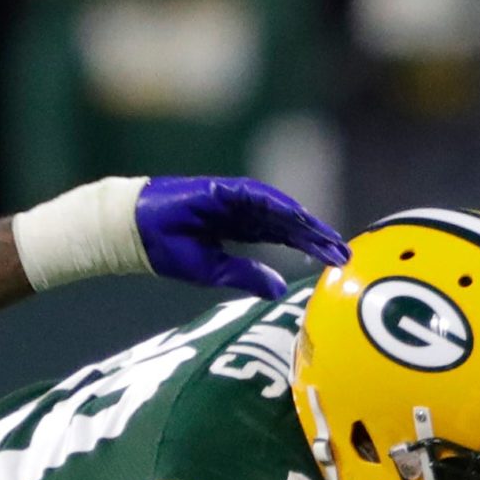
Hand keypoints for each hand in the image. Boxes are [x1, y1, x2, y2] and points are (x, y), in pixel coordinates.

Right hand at [135, 177, 351, 298]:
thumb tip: (281, 289)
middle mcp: (242, 212)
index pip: (283, 238)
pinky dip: (279, 207)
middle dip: (316, 238)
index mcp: (240, 230)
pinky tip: (300, 219)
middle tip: (344, 253)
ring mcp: (234, 199)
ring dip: (304, 223)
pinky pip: (256, 197)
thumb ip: (248, 276)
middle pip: (288, 224)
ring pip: (278, 210)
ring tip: (328, 239)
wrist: (136, 232)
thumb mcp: (215, 271)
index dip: (309, 249)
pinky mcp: (222, 190)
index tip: (334, 263)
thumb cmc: (169, 251)